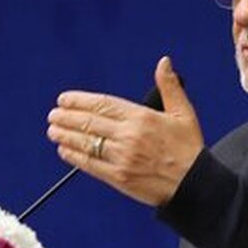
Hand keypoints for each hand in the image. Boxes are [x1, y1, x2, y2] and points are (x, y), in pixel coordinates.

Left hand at [46, 56, 203, 206]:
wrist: (194, 185)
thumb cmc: (188, 149)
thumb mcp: (183, 113)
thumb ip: (170, 87)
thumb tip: (164, 62)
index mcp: (142, 117)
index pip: (103, 104)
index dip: (79, 100)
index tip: (64, 99)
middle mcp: (129, 136)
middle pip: (89, 122)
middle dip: (67, 117)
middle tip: (54, 114)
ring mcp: (122, 157)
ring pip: (86, 142)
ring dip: (66, 135)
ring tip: (53, 130)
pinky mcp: (119, 177)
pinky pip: (90, 165)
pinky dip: (74, 157)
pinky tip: (64, 151)